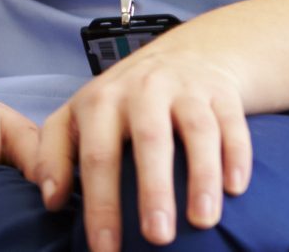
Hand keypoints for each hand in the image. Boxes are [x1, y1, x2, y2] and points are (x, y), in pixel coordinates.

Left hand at [35, 47, 250, 250]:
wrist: (181, 55)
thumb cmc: (120, 102)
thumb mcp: (77, 117)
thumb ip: (55, 154)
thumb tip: (51, 200)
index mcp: (102, 101)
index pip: (97, 156)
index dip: (100, 204)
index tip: (105, 248)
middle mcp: (143, 91)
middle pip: (149, 140)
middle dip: (153, 190)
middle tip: (156, 238)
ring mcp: (186, 89)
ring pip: (197, 130)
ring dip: (201, 175)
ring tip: (203, 221)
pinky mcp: (222, 93)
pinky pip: (232, 123)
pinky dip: (237, 155)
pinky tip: (236, 188)